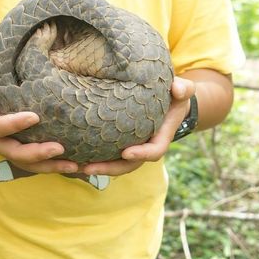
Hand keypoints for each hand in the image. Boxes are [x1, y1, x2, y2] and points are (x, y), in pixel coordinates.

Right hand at [0, 61, 79, 174]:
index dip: (14, 125)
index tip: (35, 117)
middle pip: (15, 154)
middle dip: (37, 153)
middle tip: (59, 148)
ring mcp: (6, 149)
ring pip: (27, 164)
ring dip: (50, 166)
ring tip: (73, 164)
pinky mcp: (17, 152)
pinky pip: (35, 164)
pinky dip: (54, 167)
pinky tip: (74, 165)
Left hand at [79, 76, 195, 178]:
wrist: (169, 101)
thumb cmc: (175, 94)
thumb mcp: (182, 89)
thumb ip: (183, 89)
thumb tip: (176, 89)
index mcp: (161, 136)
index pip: (154, 151)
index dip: (141, 154)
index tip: (126, 152)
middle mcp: (146, 146)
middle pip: (129, 164)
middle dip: (110, 169)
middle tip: (89, 168)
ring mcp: (133, 147)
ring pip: (116, 164)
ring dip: (98, 167)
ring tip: (77, 167)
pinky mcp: (121, 143)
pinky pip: (109, 155)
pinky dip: (94, 158)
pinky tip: (75, 157)